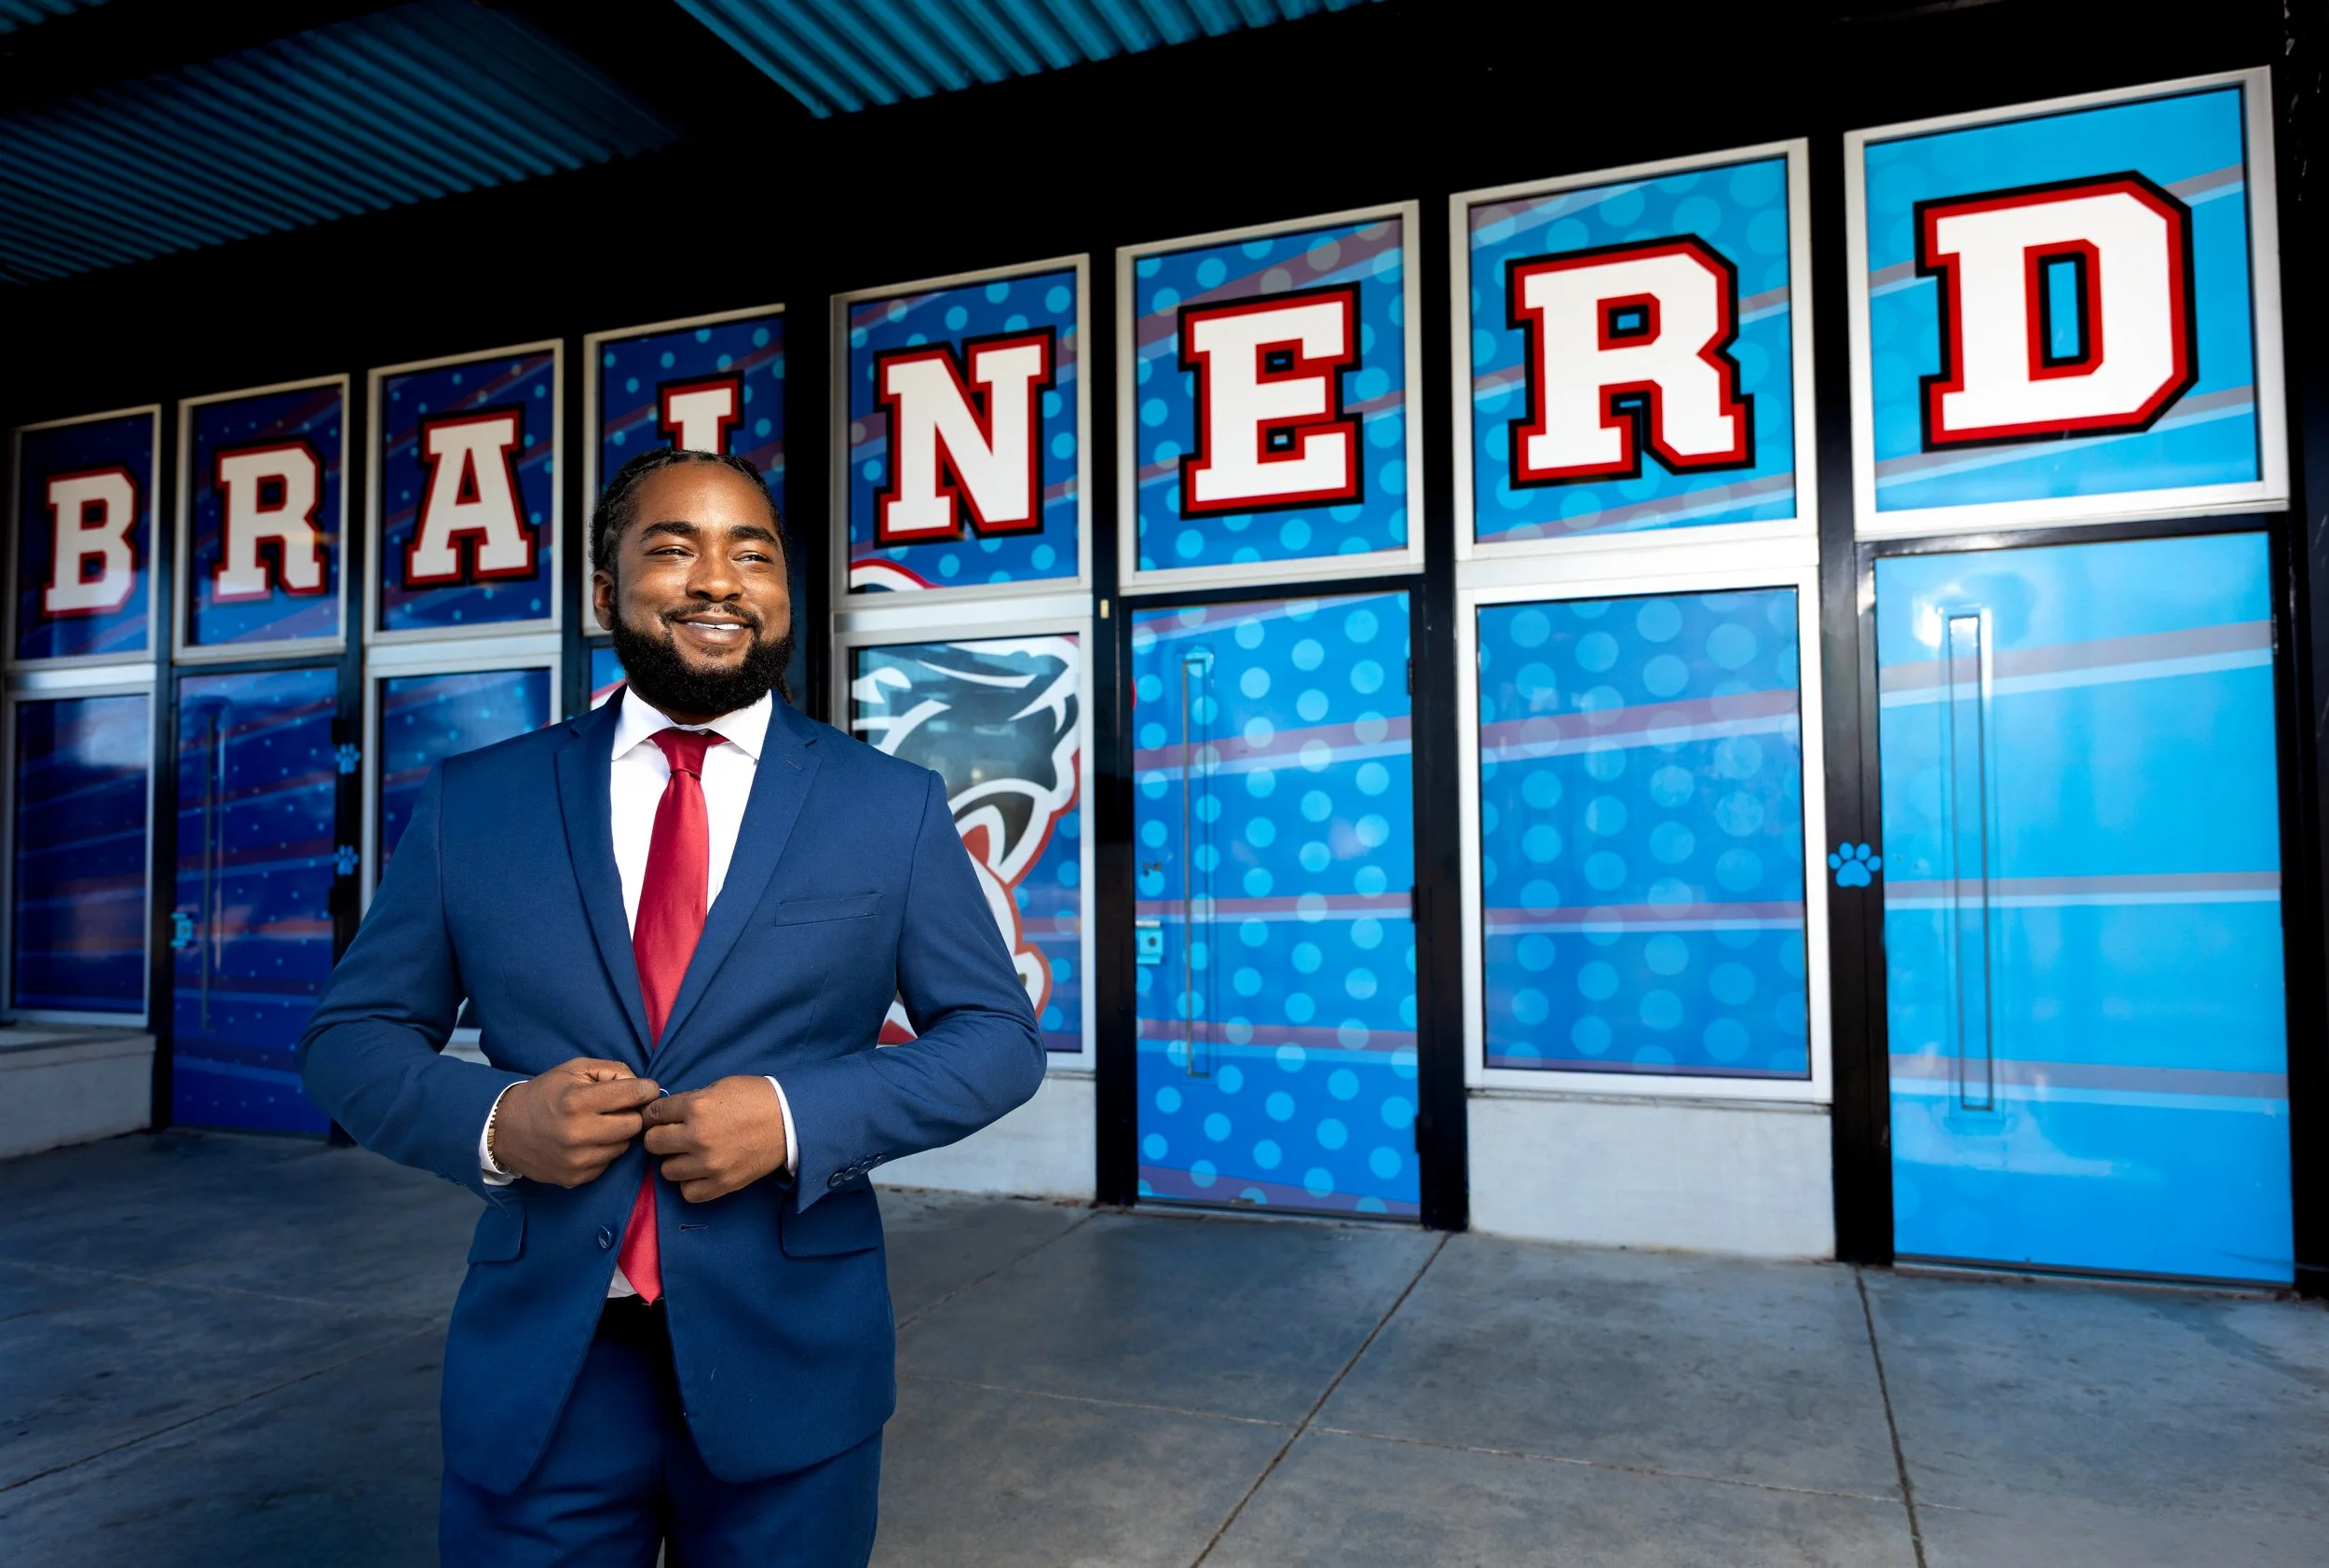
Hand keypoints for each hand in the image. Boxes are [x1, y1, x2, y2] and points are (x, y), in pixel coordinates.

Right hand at [490, 1058, 661, 1187]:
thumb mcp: (575, 1069)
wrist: (505, 1129)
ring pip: (624, 1146)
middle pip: (635, 1124)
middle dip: (631, 1113)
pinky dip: (604, 1151)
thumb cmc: (545, 1094)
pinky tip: (586, 1141)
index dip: (645, 1089)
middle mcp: (578, 1133)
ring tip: (597, 1124)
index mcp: (577, 1101)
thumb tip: (644, 1088)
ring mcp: (576, 1159)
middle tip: (617, 1108)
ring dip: (618, 1134)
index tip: (645, 1089)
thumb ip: (613, 1071)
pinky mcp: (575, 1178)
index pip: (633, 1094)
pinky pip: (608, 1163)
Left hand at [642, 1076, 788, 1202]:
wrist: (791, 1120)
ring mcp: (709, 1163)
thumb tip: (667, 1113)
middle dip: (660, 1137)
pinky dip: (690, 1183)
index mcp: (696, 1107)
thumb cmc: (756, 1098)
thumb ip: (691, 1100)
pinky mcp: (722, 1183)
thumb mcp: (719, 1087)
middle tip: (673, 1135)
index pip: (654, 1114)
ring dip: (675, 1161)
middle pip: (653, 1143)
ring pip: (667, 1170)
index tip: (662, 1118)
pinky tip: (699, 1171)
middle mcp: (697, 1136)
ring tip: (689, 1154)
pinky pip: (688, 1192)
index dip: (655, 1114)